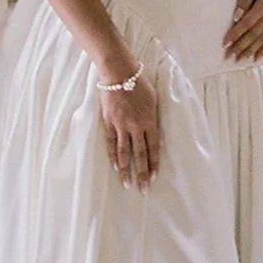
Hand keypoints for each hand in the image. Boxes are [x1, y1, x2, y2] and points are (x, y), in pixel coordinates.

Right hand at [100, 73, 160, 188]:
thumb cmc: (139, 84)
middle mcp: (136, 125)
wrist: (119, 72)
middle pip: (139, 154)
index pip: (153, 147)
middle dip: (142, 173)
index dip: (153, 163)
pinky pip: (111, 143)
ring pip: (124, 152)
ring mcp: (120, 125)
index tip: (154, 177)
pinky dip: (113, 156)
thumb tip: (154, 132)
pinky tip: (116, 167)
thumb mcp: (154, 100)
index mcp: (150, 120)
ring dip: (126, 170)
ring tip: (127, 184)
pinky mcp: (108, 122)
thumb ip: (153, 118)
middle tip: (143, 189)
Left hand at [224, 0, 262, 63]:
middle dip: (241, 46)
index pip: (247, 24)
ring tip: (240, 59)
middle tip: (229, 55)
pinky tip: (257, 57)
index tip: (225, 43)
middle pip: (253, 34)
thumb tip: (236, 17)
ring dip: (250, 50)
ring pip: (262, 39)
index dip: (235, 34)